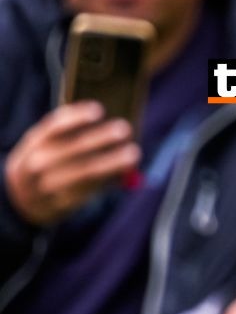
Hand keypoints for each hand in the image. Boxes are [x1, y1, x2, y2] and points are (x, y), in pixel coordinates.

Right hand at [4, 101, 139, 224]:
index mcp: (35, 141)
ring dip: (111, 162)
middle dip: (99, 138)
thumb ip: (73, 134)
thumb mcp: (49, 145)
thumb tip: (112, 125)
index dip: (76, 117)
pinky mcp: (62, 203)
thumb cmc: (48, 161)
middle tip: (125, 128)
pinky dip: (109, 180)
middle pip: (70, 149)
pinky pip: (89, 190)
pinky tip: (124, 172)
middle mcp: (37, 163)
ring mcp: (48, 185)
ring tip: (133, 153)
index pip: (53, 127)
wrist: (24, 197)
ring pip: (83, 173)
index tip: (99, 109)